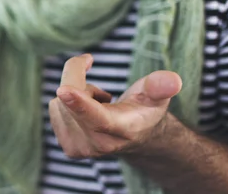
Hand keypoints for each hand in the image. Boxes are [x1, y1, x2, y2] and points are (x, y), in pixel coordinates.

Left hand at [49, 54, 182, 158]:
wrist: (136, 136)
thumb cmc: (144, 109)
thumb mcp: (156, 95)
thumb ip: (160, 86)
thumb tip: (172, 80)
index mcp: (122, 130)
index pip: (97, 117)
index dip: (79, 102)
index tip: (63, 90)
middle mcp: (99, 145)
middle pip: (71, 97)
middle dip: (79, 78)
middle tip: (102, 89)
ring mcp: (80, 148)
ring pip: (60, 101)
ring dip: (75, 93)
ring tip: (99, 105)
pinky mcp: (67, 146)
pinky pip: (55, 108)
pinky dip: (67, 103)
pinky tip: (86, 112)